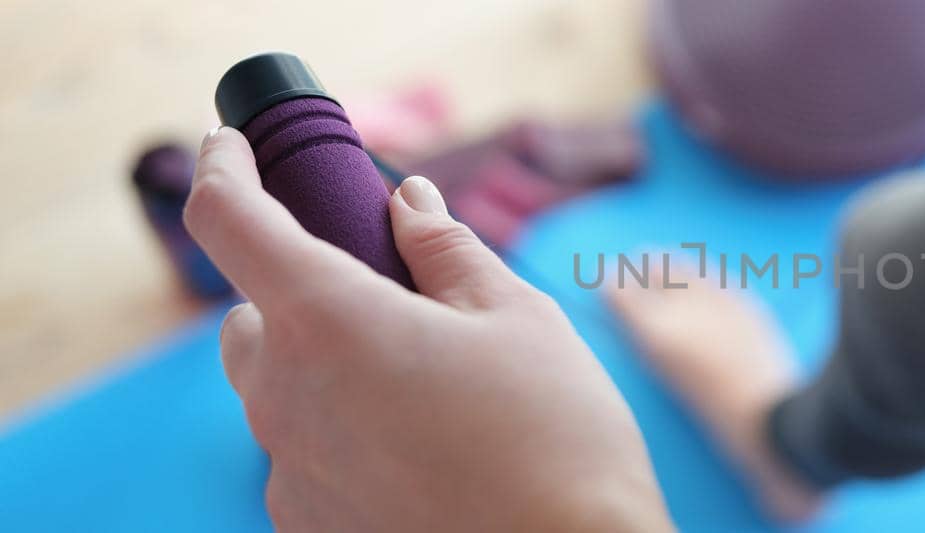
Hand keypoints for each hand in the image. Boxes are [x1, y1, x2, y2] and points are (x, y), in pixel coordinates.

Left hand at [184, 127, 672, 531]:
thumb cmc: (557, 440)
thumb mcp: (518, 319)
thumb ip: (447, 251)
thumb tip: (408, 203)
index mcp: (331, 323)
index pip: (230, 221)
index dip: (223, 167)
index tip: (231, 145)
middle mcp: (287, 400)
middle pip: (252, 320)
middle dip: (301, 296)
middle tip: (389, 302)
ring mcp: (291, 474)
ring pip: (280, 395)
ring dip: (327, 371)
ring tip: (424, 391)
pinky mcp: (311, 527)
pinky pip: (306, 461)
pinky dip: (346, 440)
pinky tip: (426, 455)